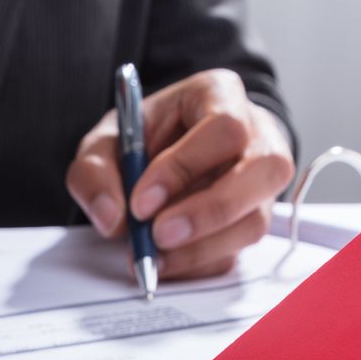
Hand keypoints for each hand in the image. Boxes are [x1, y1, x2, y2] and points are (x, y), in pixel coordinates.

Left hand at [65, 68, 293, 280]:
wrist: (160, 155)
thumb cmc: (141, 139)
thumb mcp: (106, 141)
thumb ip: (96, 172)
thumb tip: (112, 218)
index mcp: (220, 95)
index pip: (224, 127)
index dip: (184, 167)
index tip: (142, 202)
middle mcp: (256, 134)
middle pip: (264, 171)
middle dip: (208, 211)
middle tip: (158, 236)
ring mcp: (261, 182)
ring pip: (254, 220)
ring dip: (201, 248)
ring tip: (154, 255)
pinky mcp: (252, 220)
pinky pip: (237, 251)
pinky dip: (198, 264)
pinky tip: (167, 261)